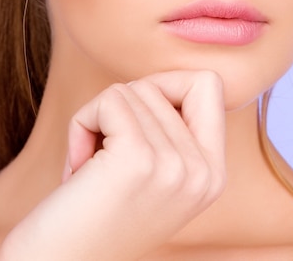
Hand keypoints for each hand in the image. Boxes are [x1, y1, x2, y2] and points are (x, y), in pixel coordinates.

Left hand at [0, 70, 225, 259]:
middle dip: (123, 110)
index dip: (167, 86)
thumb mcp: (156, 174)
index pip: (208, 84)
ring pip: (132, 89)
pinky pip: (109, 99)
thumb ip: (174, 130)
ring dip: (98, 121)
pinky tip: (77, 167)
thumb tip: (165, 77)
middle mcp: (204, 172)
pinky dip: (82, 123)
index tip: (138, 122)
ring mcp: (175, 166)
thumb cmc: (96, 214)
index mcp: (214, 174)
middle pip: (161, 83)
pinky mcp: (138, 159)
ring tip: (92, 168)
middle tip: (107, 156)